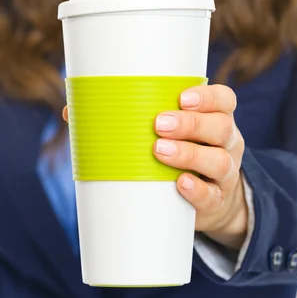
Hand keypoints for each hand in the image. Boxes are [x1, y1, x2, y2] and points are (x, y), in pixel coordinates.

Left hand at [62, 84, 247, 250]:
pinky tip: (180, 184)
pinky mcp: (216, 201)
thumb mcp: (163, 134)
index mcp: (215, 117)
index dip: (208, 97)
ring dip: (190, 154)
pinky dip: (197, 190)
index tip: (182, 96)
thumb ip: (124, 120)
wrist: (204, 200)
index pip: (224, 99)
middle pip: (221, 127)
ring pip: (220, 161)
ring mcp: (225, 173)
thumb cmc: (174, 155)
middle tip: (159, 124)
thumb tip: (70, 111)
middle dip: (191, 124)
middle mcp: (226, 142)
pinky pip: (212, 195)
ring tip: (159, 151)